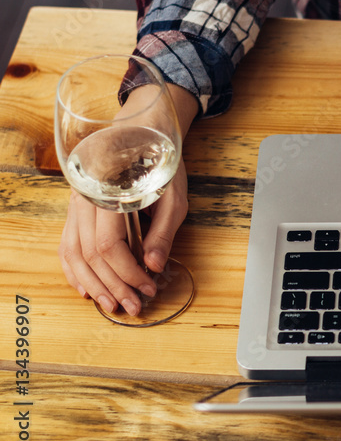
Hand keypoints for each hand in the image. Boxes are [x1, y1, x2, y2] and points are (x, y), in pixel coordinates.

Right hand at [59, 160, 189, 314]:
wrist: (142, 135)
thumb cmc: (161, 165)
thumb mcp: (173, 197)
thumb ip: (162, 232)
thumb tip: (154, 266)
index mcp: (108, 193)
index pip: (108, 245)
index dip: (128, 272)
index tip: (148, 287)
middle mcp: (84, 199)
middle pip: (90, 253)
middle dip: (113, 284)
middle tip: (133, 305)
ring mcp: (76, 204)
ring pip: (74, 253)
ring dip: (93, 283)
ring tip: (111, 304)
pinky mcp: (75, 210)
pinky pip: (67, 245)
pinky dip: (75, 270)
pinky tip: (87, 288)